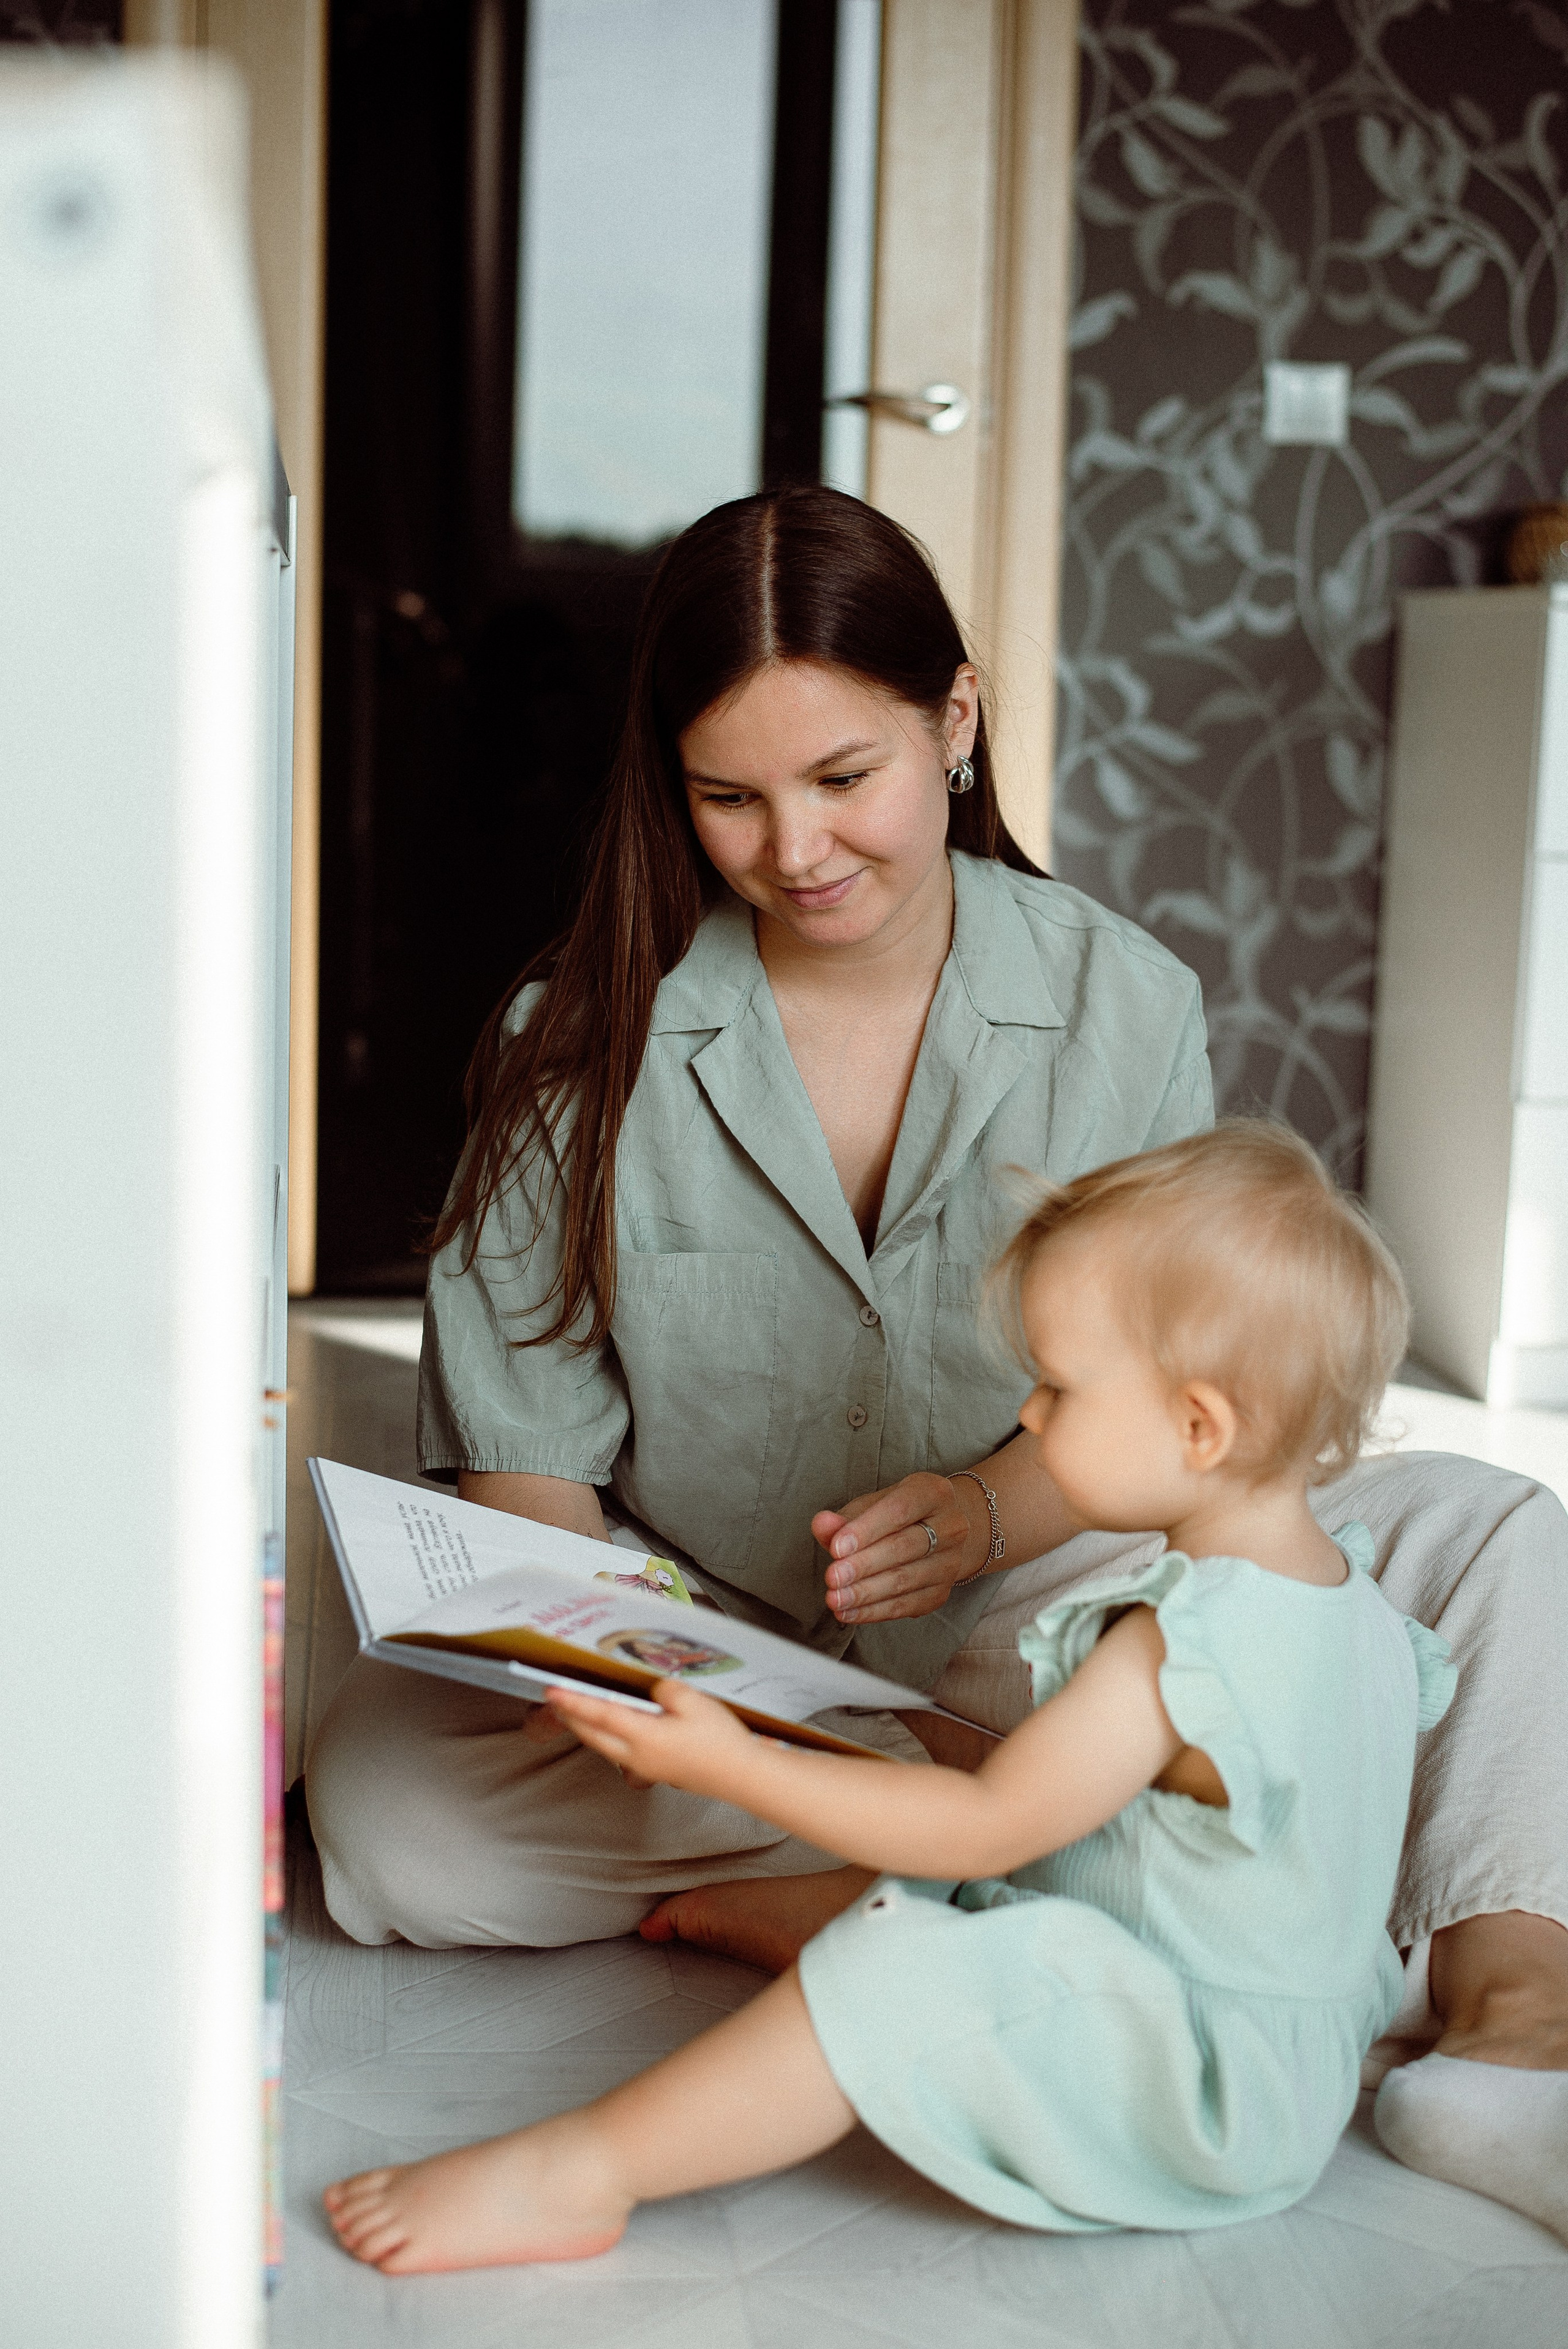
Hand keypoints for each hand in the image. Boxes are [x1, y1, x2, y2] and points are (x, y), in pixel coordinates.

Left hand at [545, 1677, 754, 1795]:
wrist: (740, 1775)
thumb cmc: (720, 1741)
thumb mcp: (693, 1702)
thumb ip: (664, 1690)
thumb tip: (651, 1691)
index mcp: (643, 1736)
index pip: (599, 1715)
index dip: (573, 1701)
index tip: (552, 1690)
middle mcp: (637, 1755)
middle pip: (593, 1735)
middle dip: (571, 1716)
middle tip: (555, 1698)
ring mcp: (645, 1767)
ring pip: (603, 1746)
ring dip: (587, 1728)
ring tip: (577, 1710)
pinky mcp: (655, 1771)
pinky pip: (619, 1754)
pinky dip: (606, 1738)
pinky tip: (612, 1729)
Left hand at [813, 1471, 984, 1624]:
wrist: (937, 1532)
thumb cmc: (897, 1515)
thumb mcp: (871, 1506)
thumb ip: (844, 1517)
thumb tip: (822, 1524)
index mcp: (933, 1493)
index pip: (899, 1510)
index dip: (866, 1530)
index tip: (836, 1547)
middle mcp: (951, 1526)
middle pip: (904, 1548)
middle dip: (863, 1565)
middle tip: (832, 1577)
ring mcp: (950, 1562)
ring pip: (905, 1580)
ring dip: (866, 1593)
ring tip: (835, 1598)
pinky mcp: (941, 1592)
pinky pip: (906, 1605)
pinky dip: (873, 1611)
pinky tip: (848, 1612)